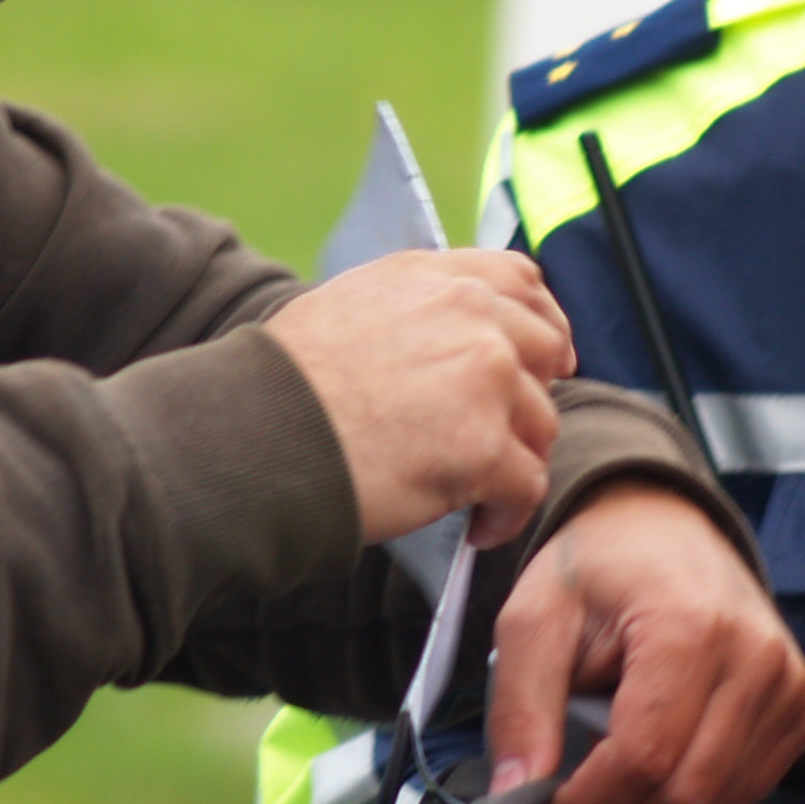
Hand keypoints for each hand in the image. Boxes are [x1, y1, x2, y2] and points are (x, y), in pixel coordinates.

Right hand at [265, 251, 575, 545]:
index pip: (521, 281)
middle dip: (532, 398)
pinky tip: (479, 526)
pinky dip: (508, 513)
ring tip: (480, 495)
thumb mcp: (350, 305)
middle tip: (510, 438)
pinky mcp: (483, 446)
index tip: (548, 358)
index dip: (543, 322)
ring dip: (517, 461)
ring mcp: (483, 377)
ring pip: (541, 424)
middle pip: (545, 353)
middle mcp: (469, 314)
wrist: (256, 432)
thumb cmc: (284, 383)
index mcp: (436, 277)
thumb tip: (447, 336)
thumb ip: (415, 309)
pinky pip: (527, 484)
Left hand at [483, 481, 804, 803]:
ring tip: (619, 755)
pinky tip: (667, 747)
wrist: (660, 525)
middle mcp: (755, 655)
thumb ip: (521, 709)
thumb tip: (517, 794)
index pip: (644, 758)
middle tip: (577, 790)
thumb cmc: (597, 567)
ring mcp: (789, 681)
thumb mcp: (533, 620)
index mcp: (689, 626)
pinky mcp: (803, 701)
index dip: (588, 802)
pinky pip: (749, 787)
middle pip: (687, 792)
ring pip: (720, 801)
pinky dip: (699, 788)